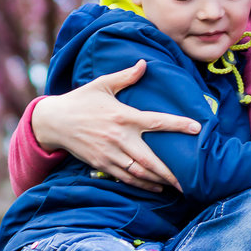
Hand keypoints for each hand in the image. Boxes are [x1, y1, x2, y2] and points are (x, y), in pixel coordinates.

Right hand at [30, 60, 198, 191]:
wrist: (53, 121)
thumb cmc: (81, 100)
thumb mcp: (102, 84)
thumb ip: (125, 76)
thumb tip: (144, 63)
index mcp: (123, 116)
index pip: (156, 121)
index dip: (178, 125)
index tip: (196, 129)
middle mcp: (118, 138)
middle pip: (150, 158)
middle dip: (170, 171)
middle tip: (190, 180)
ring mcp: (109, 154)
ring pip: (139, 172)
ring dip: (158, 181)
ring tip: (177, 187)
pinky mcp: (101, 164)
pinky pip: (125, 178)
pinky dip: (141, 184)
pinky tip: (155, 188)